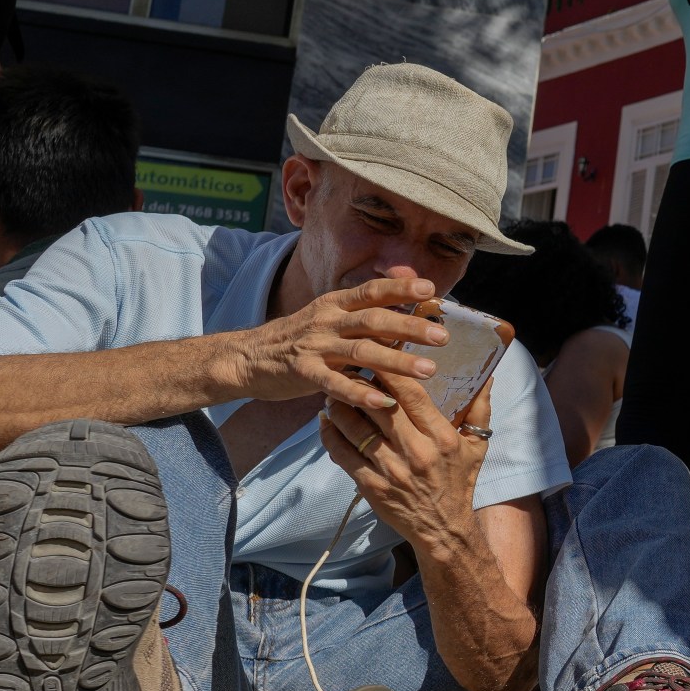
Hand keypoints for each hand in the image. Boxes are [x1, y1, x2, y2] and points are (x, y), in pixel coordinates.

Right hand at [235, 270, 448, 410]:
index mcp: (334, 304)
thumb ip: (364, 310)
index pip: (371, 291)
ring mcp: (314, 347)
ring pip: (360, 351)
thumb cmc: (299, 338)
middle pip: (373, 320)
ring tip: (428, 371)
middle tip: (442, 336)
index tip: (432, 289)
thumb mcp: (328, 316)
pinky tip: (385, 402)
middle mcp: (326, 321)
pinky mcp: (303, 373)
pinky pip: (335, 384)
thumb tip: (406, 294)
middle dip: (410, 327)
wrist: (247, 357)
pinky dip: (361, 393)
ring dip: (396, 361)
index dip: (400, 288)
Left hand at [320, 372, 490, 552]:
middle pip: (378, 407)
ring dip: (339, 406)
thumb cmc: (459, 483)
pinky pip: (342, 453)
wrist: (444, 530)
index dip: (391, 372)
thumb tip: (488, 376)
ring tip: (332, 392)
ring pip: (355, 428)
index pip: (412, 395)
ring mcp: (391, 470)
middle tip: (347, 368)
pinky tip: (326, 421)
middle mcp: (416, 452)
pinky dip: (330, 434)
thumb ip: (479, 409)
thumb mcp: (477, 446)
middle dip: (359, 384)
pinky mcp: (371, 486)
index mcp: (442, 437)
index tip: (378, 355)